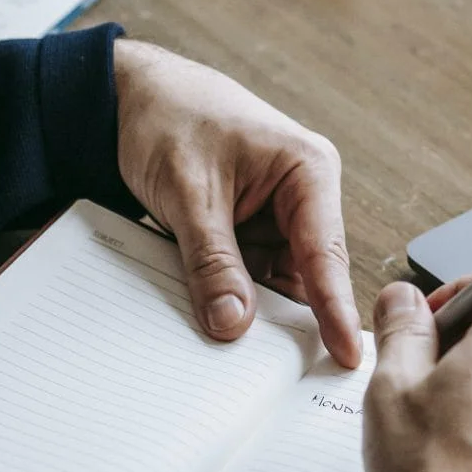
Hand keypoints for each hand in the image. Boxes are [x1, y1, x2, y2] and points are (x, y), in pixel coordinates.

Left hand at [114, 39, 363, 367]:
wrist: (126, 96)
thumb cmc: (169, 117)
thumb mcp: (189, 194)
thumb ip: (213, 262)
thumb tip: (234, 323)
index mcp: (308, 170)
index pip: (325, 253)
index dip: (335, 309)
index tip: (344, 355)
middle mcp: (302, 195)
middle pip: (306, 274)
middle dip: (289, 318)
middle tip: (284, 374)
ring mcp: (276, 215)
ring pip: (274, 281)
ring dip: (253, 309)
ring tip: (238, 353)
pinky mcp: (249, 229)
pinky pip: (247, 275)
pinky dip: (230, 295)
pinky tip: (217, 319)